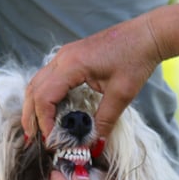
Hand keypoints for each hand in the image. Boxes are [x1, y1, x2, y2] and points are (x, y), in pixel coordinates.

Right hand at [22, 13, 162, 140]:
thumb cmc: (136, 59)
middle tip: (33, 139)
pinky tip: (50, 110)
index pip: (44, 97)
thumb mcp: (121, 95)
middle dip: (31, 116)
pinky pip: (48, 78)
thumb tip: (95, 144)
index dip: (44, 121)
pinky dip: (44, 96)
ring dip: (34, 105)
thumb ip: (105, 121)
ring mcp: (65, 55)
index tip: (52, 140)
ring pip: (37, 82)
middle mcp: (62, 58)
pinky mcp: (71, 56)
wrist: (147, 35)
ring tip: (37, 128)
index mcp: (71, 65)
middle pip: (34, 89)